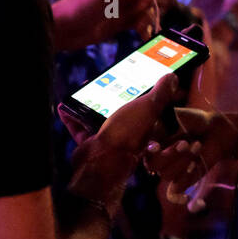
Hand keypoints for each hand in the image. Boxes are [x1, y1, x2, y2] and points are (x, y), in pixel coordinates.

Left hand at [51, 0, 160, 50]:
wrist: (61, 30)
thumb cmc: (79, 7)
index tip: (147, 2)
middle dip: (150, 7)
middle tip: (145, 19)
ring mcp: (120, 8)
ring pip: (144, 10)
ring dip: (148, 19)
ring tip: (144, 31)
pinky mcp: (118, 24)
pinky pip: (138, 23)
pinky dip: (144, 28)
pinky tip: (145, 35)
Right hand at [61, 73, 176, 214]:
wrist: (100, 162)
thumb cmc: (127, 135)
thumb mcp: (148, 108)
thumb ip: (160, 94)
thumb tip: (172, 77)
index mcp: (146, 125)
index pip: (147, 104)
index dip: (141, 90)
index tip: (133, 77)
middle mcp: (128, 133)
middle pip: (120, 108)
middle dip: (111, 94)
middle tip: (105, 79)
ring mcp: (108, 139)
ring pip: (98, 116)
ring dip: (90, 102)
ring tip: (85, 88)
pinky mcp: (90, 144)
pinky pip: (80, 127)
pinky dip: (72, 117)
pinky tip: (65, 106)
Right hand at [143, 108, 237, 211]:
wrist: (216, 130)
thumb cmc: (197, 120)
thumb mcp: (182, 115)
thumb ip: (169, 120)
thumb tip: (160, 120)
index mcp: (153, 140)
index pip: (144, 151)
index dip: (149, 151)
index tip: (156, 146)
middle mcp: (160, 157)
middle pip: (155, 165)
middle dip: (171, 155)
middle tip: (186, 143)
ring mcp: (170, 169)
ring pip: (167, 175)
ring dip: (183, 163)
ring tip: (197, 147)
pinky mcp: (182, 180)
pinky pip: (173, 192)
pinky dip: (178, 198)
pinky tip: (187, 198)